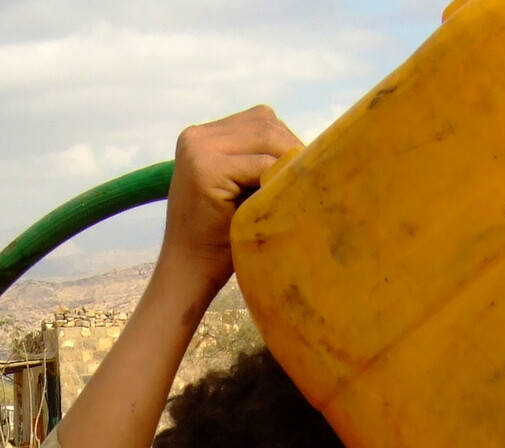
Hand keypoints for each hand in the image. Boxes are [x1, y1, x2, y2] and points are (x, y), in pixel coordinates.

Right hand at [161, 106, 302, 294]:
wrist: (190, 271)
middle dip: (290, 150)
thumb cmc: (221, 236)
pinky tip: (279, 201)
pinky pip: (261, 164)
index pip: (260, 120)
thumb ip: (260, 160)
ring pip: (267, 138)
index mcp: (201, 136)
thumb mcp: (239, 187)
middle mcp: (196, 137)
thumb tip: (315, 145)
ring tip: (294, 190)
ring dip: (286, 163)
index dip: (286, 143)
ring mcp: (198, 150)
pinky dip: (276, 180)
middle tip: (308, 180)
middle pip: (265, 123)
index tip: (303, 170)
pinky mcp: (206, 169)